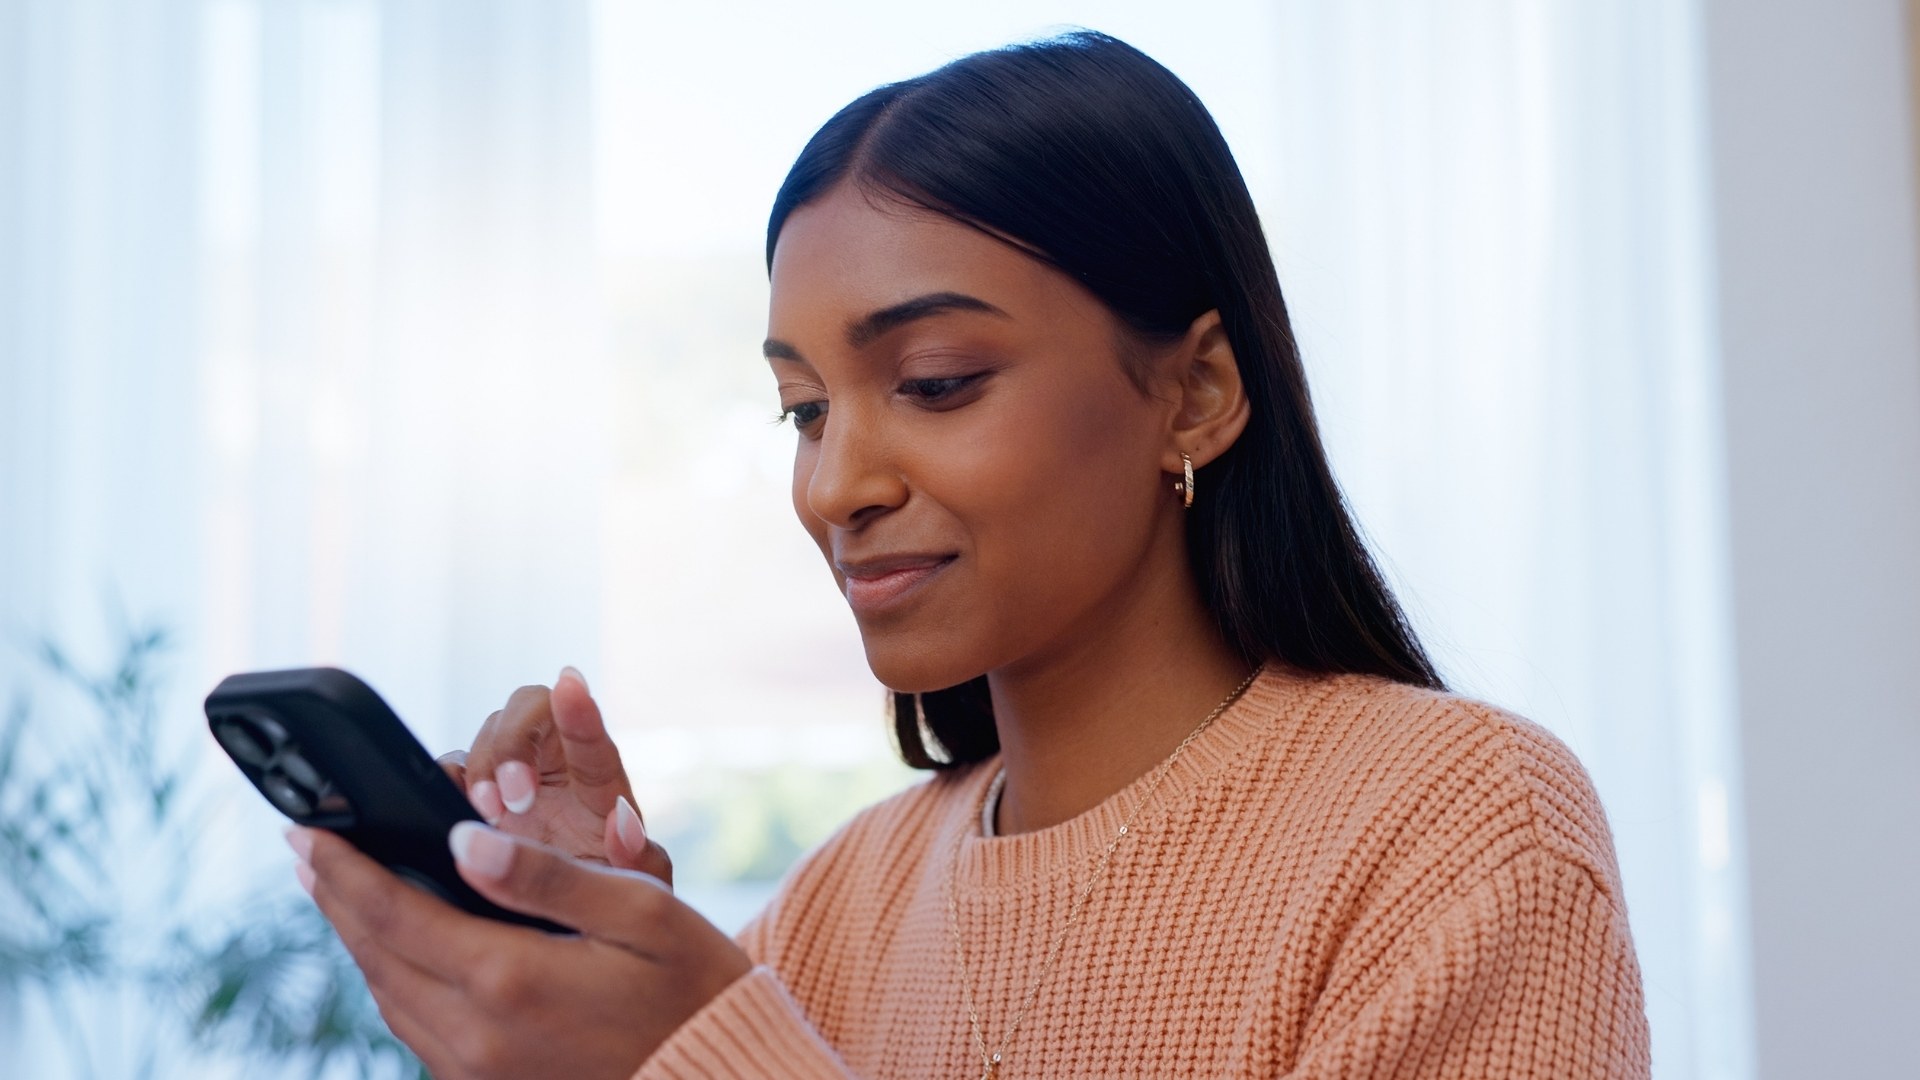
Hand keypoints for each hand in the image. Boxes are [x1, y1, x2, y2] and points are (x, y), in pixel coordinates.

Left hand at [288, 823, 750, 1079]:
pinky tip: (398, 949)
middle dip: (336, 897)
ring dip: (358, 938)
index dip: (344, 869)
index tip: (304, 829)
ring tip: (339, 890)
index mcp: (510, 980)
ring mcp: (477, 1071)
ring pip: (388, 996)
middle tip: (305, 848)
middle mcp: (476, 1036)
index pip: (395, 913)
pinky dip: (392, 978)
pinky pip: (416, 1028)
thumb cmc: (695, 987)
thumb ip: (545, 876)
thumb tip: (459, 841)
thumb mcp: (641, 913)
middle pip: (376, 956)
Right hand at [438, 668, 668, 881]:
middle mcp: (554, 770)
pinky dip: (442, 784)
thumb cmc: (609, 904)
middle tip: (513, 798)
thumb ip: (641, 863)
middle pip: (529, 710)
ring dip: (479, 768)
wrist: (563, 930)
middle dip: (514, 743)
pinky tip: (449, 816)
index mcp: (600, 786)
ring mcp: (508, 782)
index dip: (582, 711)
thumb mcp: (638, 893)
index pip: (593, 739)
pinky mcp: (469, 802)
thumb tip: (625, 822)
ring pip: (486, 737)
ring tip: (487, 816)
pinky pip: (448, 772)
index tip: (570, 684)